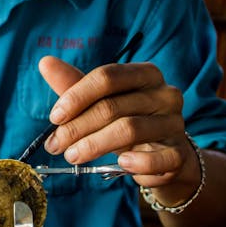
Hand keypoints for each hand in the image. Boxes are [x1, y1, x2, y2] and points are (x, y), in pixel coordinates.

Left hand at [38, 56, 193, 189]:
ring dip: (94, 145)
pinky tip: (121, 164)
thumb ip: (74, 84)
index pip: (108, 76)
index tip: (54, 117)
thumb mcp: (100, 101)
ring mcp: (175, 123)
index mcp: (145, 73)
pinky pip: (159, 158)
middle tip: (55, 144)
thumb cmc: (126, 120)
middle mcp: (164, 93)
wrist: (162, 155)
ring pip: (129, 130)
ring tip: (73, 156)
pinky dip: (137, 162)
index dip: (77, 96)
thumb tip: (45, 62)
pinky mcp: (180, 152)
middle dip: (77, 127)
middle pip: (113, 106)